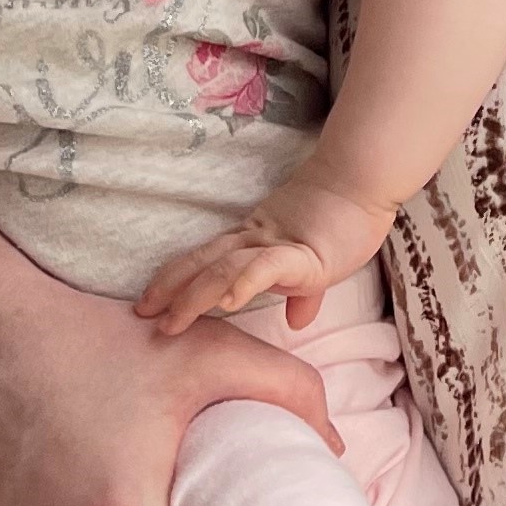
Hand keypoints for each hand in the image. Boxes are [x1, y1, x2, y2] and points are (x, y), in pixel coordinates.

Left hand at [137, 173, 389, 334]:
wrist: (364, 182)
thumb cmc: (346, 219)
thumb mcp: (319, 265)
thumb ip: (303, 292)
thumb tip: (297, 319)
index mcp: (256, 240)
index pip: (205, 258)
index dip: (175, 278)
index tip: (150, 303)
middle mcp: (256, 240)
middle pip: (202, 262)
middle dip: (169, 289)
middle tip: (141, 315)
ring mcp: (276, 244)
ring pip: (223, 268)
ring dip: (193, 297)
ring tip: (171, 323)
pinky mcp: (303, 254)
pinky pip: (266, 267)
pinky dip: (244, 285)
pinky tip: (228, 304)